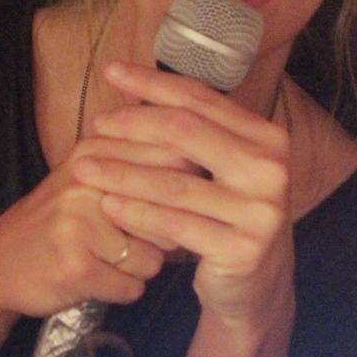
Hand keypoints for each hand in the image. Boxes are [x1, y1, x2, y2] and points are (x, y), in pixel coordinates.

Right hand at [0, 132, 170, 322]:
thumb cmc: (56, 222)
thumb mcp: (89, 177)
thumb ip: (139, 162)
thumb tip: (206, 164)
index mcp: (96, 151)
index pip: (171, 161)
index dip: (186, 191)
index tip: (179, 205)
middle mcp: (88, 181)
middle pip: (168, 213)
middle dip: (160, 236)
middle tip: (129, 240)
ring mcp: (80, 225)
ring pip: (154, 257)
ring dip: (138, 268)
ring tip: (105, 259)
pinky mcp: (77, 267)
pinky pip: (132, 287)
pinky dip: (121, 291)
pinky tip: (95, 279)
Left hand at [74, 61, 295, 333]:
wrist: (255, 285)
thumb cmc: (226, 216)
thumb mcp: (218, 168)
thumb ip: (189, 131)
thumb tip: (130, 88)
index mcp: (266, 137)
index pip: (200, 99)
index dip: (153, 82)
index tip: (112, 71)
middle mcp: (270, 169)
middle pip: (186, 132)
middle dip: (134, 124)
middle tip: (97, 124)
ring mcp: (259, 211)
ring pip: (174, 182)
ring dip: (122, 172)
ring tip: (85, 167)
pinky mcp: (241, 249)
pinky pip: (175, 224)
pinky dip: (136, 212)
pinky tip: (108, 205)